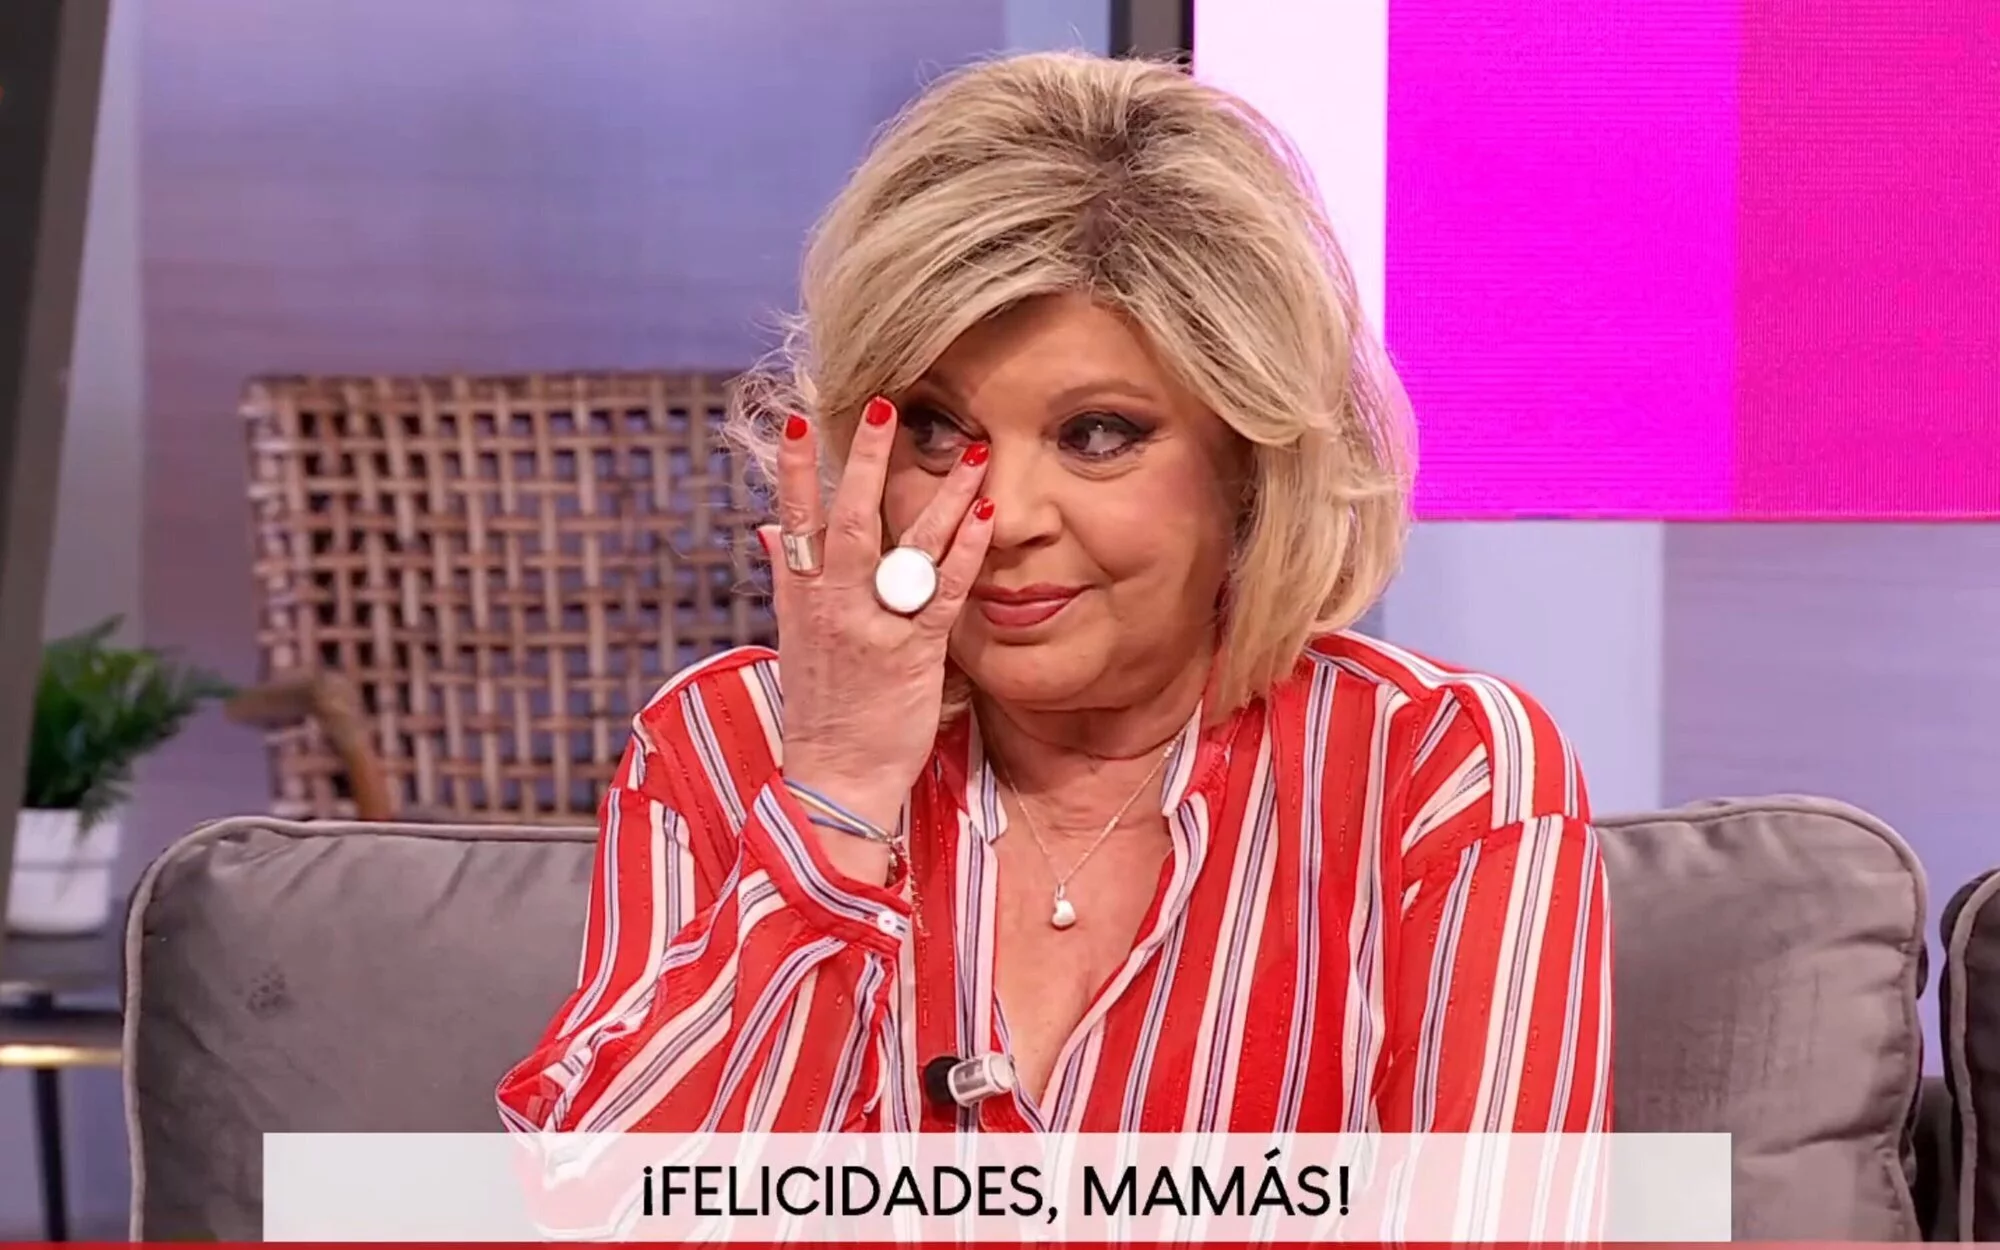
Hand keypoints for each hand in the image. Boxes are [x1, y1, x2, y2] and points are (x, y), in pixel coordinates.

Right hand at [760, 396, 993, 882]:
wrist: (833, 779)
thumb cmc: (821, 707)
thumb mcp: (793, 637)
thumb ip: (787, 576)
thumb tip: (769, 527)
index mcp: (799, 597)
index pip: (793, 518)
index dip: (794, 467)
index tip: (798, 414)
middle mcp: (832, 605)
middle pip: (849, 518)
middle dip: (866, 460)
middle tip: (884, 404)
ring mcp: (873, 628)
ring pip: (906, 547)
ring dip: (939, 494)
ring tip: (968, 449)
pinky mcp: (913, 653)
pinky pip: (944, 592)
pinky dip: (966, 550)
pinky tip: (986, 514)